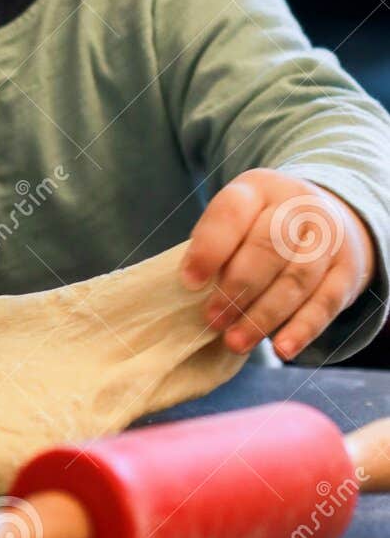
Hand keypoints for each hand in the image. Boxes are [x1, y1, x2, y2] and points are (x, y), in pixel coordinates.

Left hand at [180, 168, 375, 360]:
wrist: (328, 218)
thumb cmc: (263, 226)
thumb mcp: (239, 218)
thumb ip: (218, 245)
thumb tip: (194, 289)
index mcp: (259, 188)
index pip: (232, 213)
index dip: (209, 248)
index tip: (189, 282)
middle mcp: (298, 206)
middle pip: (268, 248)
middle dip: (237, 288)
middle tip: (212, 319)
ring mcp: (328, 237)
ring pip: (296, 279)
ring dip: (263, 315)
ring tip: (235, 342)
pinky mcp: (347, 271)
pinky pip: (325, 303)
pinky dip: (302, 329)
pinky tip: (282, 349)